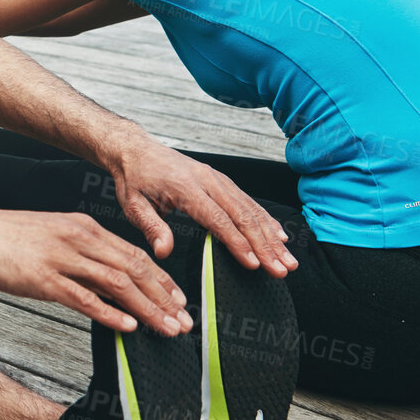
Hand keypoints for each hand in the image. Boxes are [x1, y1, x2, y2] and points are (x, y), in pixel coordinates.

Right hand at [0, 206, 193, 334]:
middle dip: (163, 298)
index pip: (134, 255)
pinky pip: (84, 297)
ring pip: (117, 284)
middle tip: (183, 322)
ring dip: (146, 309)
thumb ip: (79, 254)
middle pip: (134, 269)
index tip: (178, 301)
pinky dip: (109, 313)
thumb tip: (103, 280)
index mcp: (83, 227)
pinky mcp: (42, 278)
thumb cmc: (4, 237)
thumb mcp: (51, 236)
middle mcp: (79, 239)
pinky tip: (127, 327)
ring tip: (165, 329)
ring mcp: (61, 258)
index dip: (161, 280)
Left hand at [107, 134, 296, 276]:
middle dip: (265, 245)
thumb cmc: (134, 179)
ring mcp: (217, 178)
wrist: (136, 150)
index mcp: (185, 187)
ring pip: (251, 209)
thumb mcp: (132, 205)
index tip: (254, 263)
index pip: (217, 219)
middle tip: (281, 269)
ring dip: (271, 236)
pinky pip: (248, 201)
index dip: (237, 243)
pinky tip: (279, 236)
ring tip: (287, 259)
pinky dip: (266, 219)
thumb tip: (164, 252)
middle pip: (242, 215)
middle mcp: (207, 180)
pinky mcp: (221, 180)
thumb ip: (151, 228)